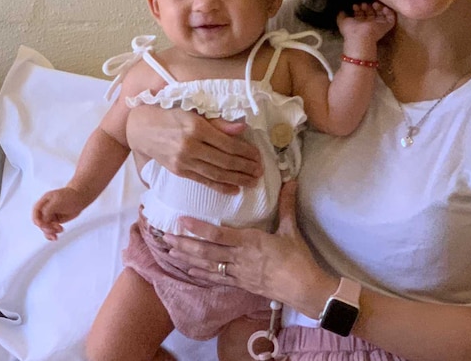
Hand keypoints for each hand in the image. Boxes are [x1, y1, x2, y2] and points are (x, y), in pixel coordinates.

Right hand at [32, 186, 88, 240]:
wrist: (80, 198)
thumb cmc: (69, 196)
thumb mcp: (57, 202)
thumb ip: (48, 210)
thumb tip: (42, 221)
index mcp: (43, 202)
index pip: (36, 213)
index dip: (37, 220)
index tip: (42, 225)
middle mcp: (45, 210)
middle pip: (40, 222)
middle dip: (47, 227)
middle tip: (55, 228)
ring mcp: (50, 216)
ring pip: (45, 228)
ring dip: (50, 232)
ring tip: (60, 230)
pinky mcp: (55, 221)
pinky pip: (50, 230)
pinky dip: (52, 234)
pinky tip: (56, 237)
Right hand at [125, 104, 262, 194]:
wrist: (141, 128)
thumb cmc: (169, 115)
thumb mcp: (193, 111)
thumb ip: (218, 122)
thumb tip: (242, 128)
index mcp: (196, 127)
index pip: (228, 143)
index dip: (246, 152)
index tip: (258, 156)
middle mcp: (190, 146)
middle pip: (225, 160)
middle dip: (245, 167)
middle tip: (260, 171)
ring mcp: (183, 161)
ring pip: (216, 173)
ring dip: (237, 179)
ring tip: (253, 182)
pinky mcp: (178, 171)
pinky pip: (203, 181)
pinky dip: (220, 186)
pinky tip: (234, 189)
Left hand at [163, 181, 334, 316]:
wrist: (305, 289)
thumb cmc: (298, 259)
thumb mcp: (291, 230)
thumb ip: (286, 205)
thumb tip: (290, 180)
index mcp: (251, 242)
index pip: (219, 234)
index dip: (198, 228)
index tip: (181, 221)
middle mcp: (240, 258)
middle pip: (206, 251)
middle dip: (184, 244)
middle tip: (165, 238)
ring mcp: (239, 273)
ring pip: (208, 266)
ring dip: (188, 259)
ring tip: (170, 252)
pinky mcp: (241, 284)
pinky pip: (217, 279)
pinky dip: (202, 275)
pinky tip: (189, 271)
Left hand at [337, 2, 395, 51]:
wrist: (360, 36)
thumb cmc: (350, 30)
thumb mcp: (342, 21)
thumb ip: (341, 15)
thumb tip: (341, 10)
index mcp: (359, 24)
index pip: (361, 14)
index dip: (358, 8)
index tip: (354, 5)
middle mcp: (369, 24)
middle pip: (370, 13)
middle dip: (367, 6)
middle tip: (363, 4)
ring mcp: (378, 25)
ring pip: (381, 13)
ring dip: (378, 7)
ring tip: (374, 4)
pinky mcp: (386, 25)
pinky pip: (391, 18)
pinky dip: (389, 12)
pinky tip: (383, 8)